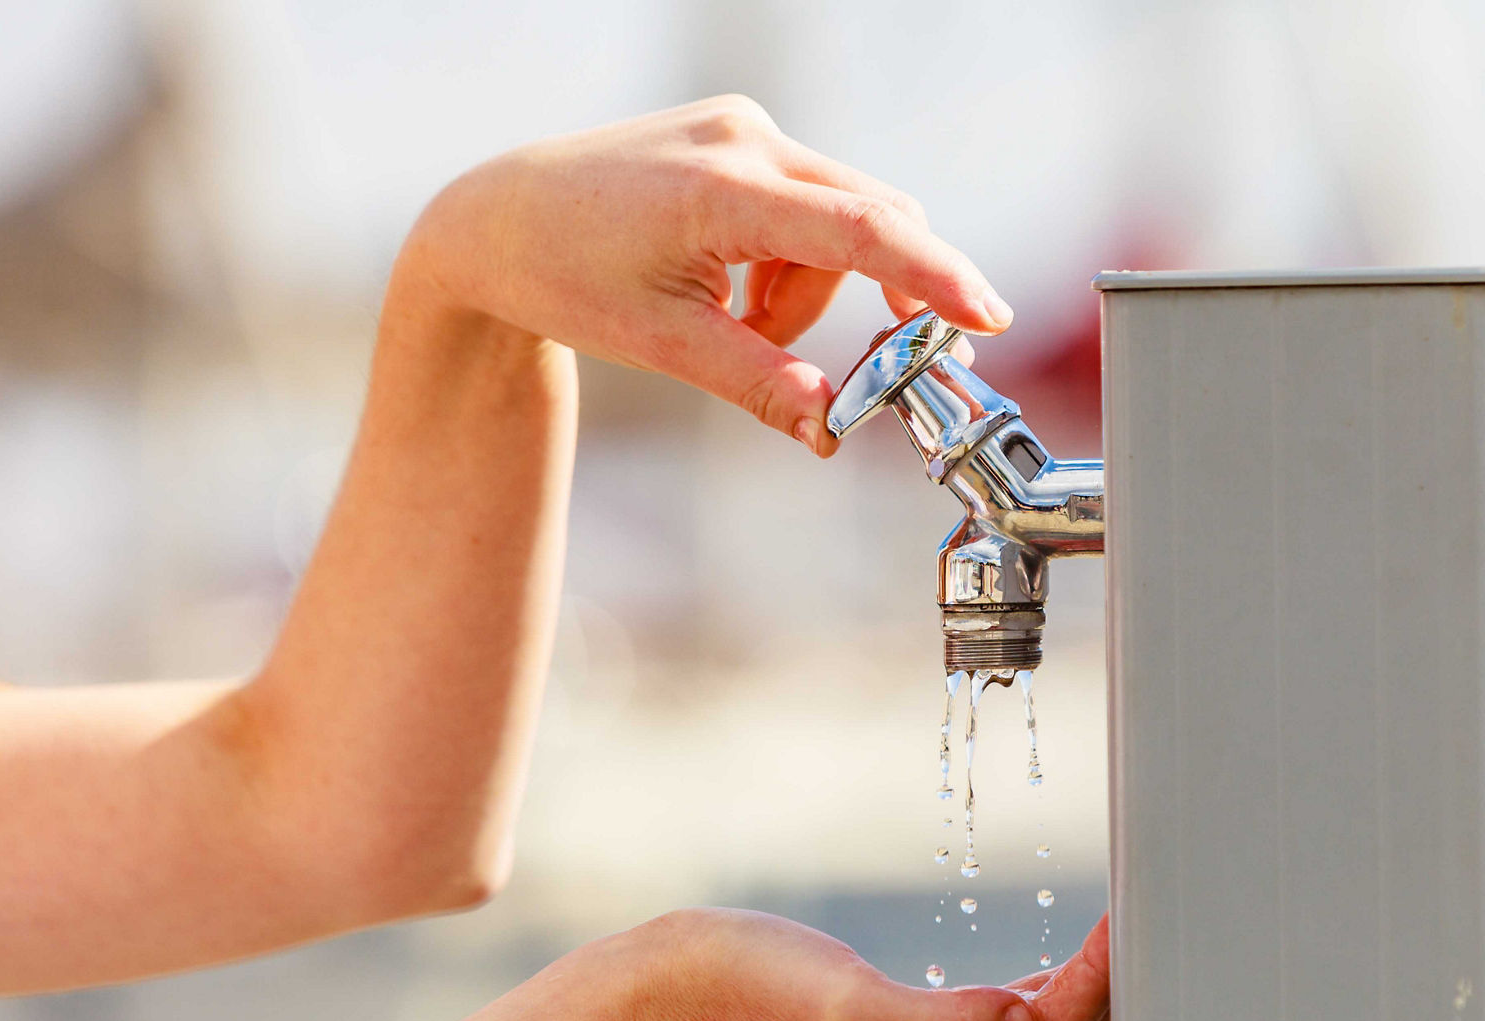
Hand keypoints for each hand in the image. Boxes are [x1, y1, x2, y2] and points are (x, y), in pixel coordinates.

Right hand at [262, 908, 1108, 1020]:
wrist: (653, 997)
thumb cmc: (732, 985)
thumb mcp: (835, 997)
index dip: (1093, 991)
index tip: (1120, 924)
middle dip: (1097, 999)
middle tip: (1129, 925)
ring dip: (1068, 1006)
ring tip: (1103, 946)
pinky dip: (1024, 1012)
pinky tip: (1036, 982)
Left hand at [400, 94, 1012, 455]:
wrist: (497, 221)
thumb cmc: (566, 276)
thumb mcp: (665, 345)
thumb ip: (760, 382)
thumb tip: (833, 429)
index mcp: (723, 190)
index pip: (861, 230)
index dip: (934, 275)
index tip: (987, 314)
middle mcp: (746, 139)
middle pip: (870, 220)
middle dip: (874, 299)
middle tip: (884, 365)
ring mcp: (744, 127)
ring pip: (840, 220)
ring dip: (813, 290)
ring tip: (740, 325)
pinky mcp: (739, 133)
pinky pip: (808, 203)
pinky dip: (792, 260)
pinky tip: (733, 287)